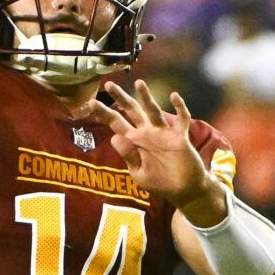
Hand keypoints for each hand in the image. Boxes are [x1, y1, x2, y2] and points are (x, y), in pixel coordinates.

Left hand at [101, 82, 219, 217]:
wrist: (184, 191)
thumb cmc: (160, 184)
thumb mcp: (140, 174)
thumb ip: (129, 156)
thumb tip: (115, 137)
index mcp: (135, 141)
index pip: (116, 123)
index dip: (104, 113)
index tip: (91, 103)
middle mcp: (147, 133)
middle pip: (132, 111)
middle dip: (121, 98)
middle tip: (109, 84)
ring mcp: (163, 133)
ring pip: (153, 111)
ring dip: (146, 97)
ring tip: (138, 83)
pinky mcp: (180, 137)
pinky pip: (181, 119)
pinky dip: (180, 108)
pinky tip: (174, 96)